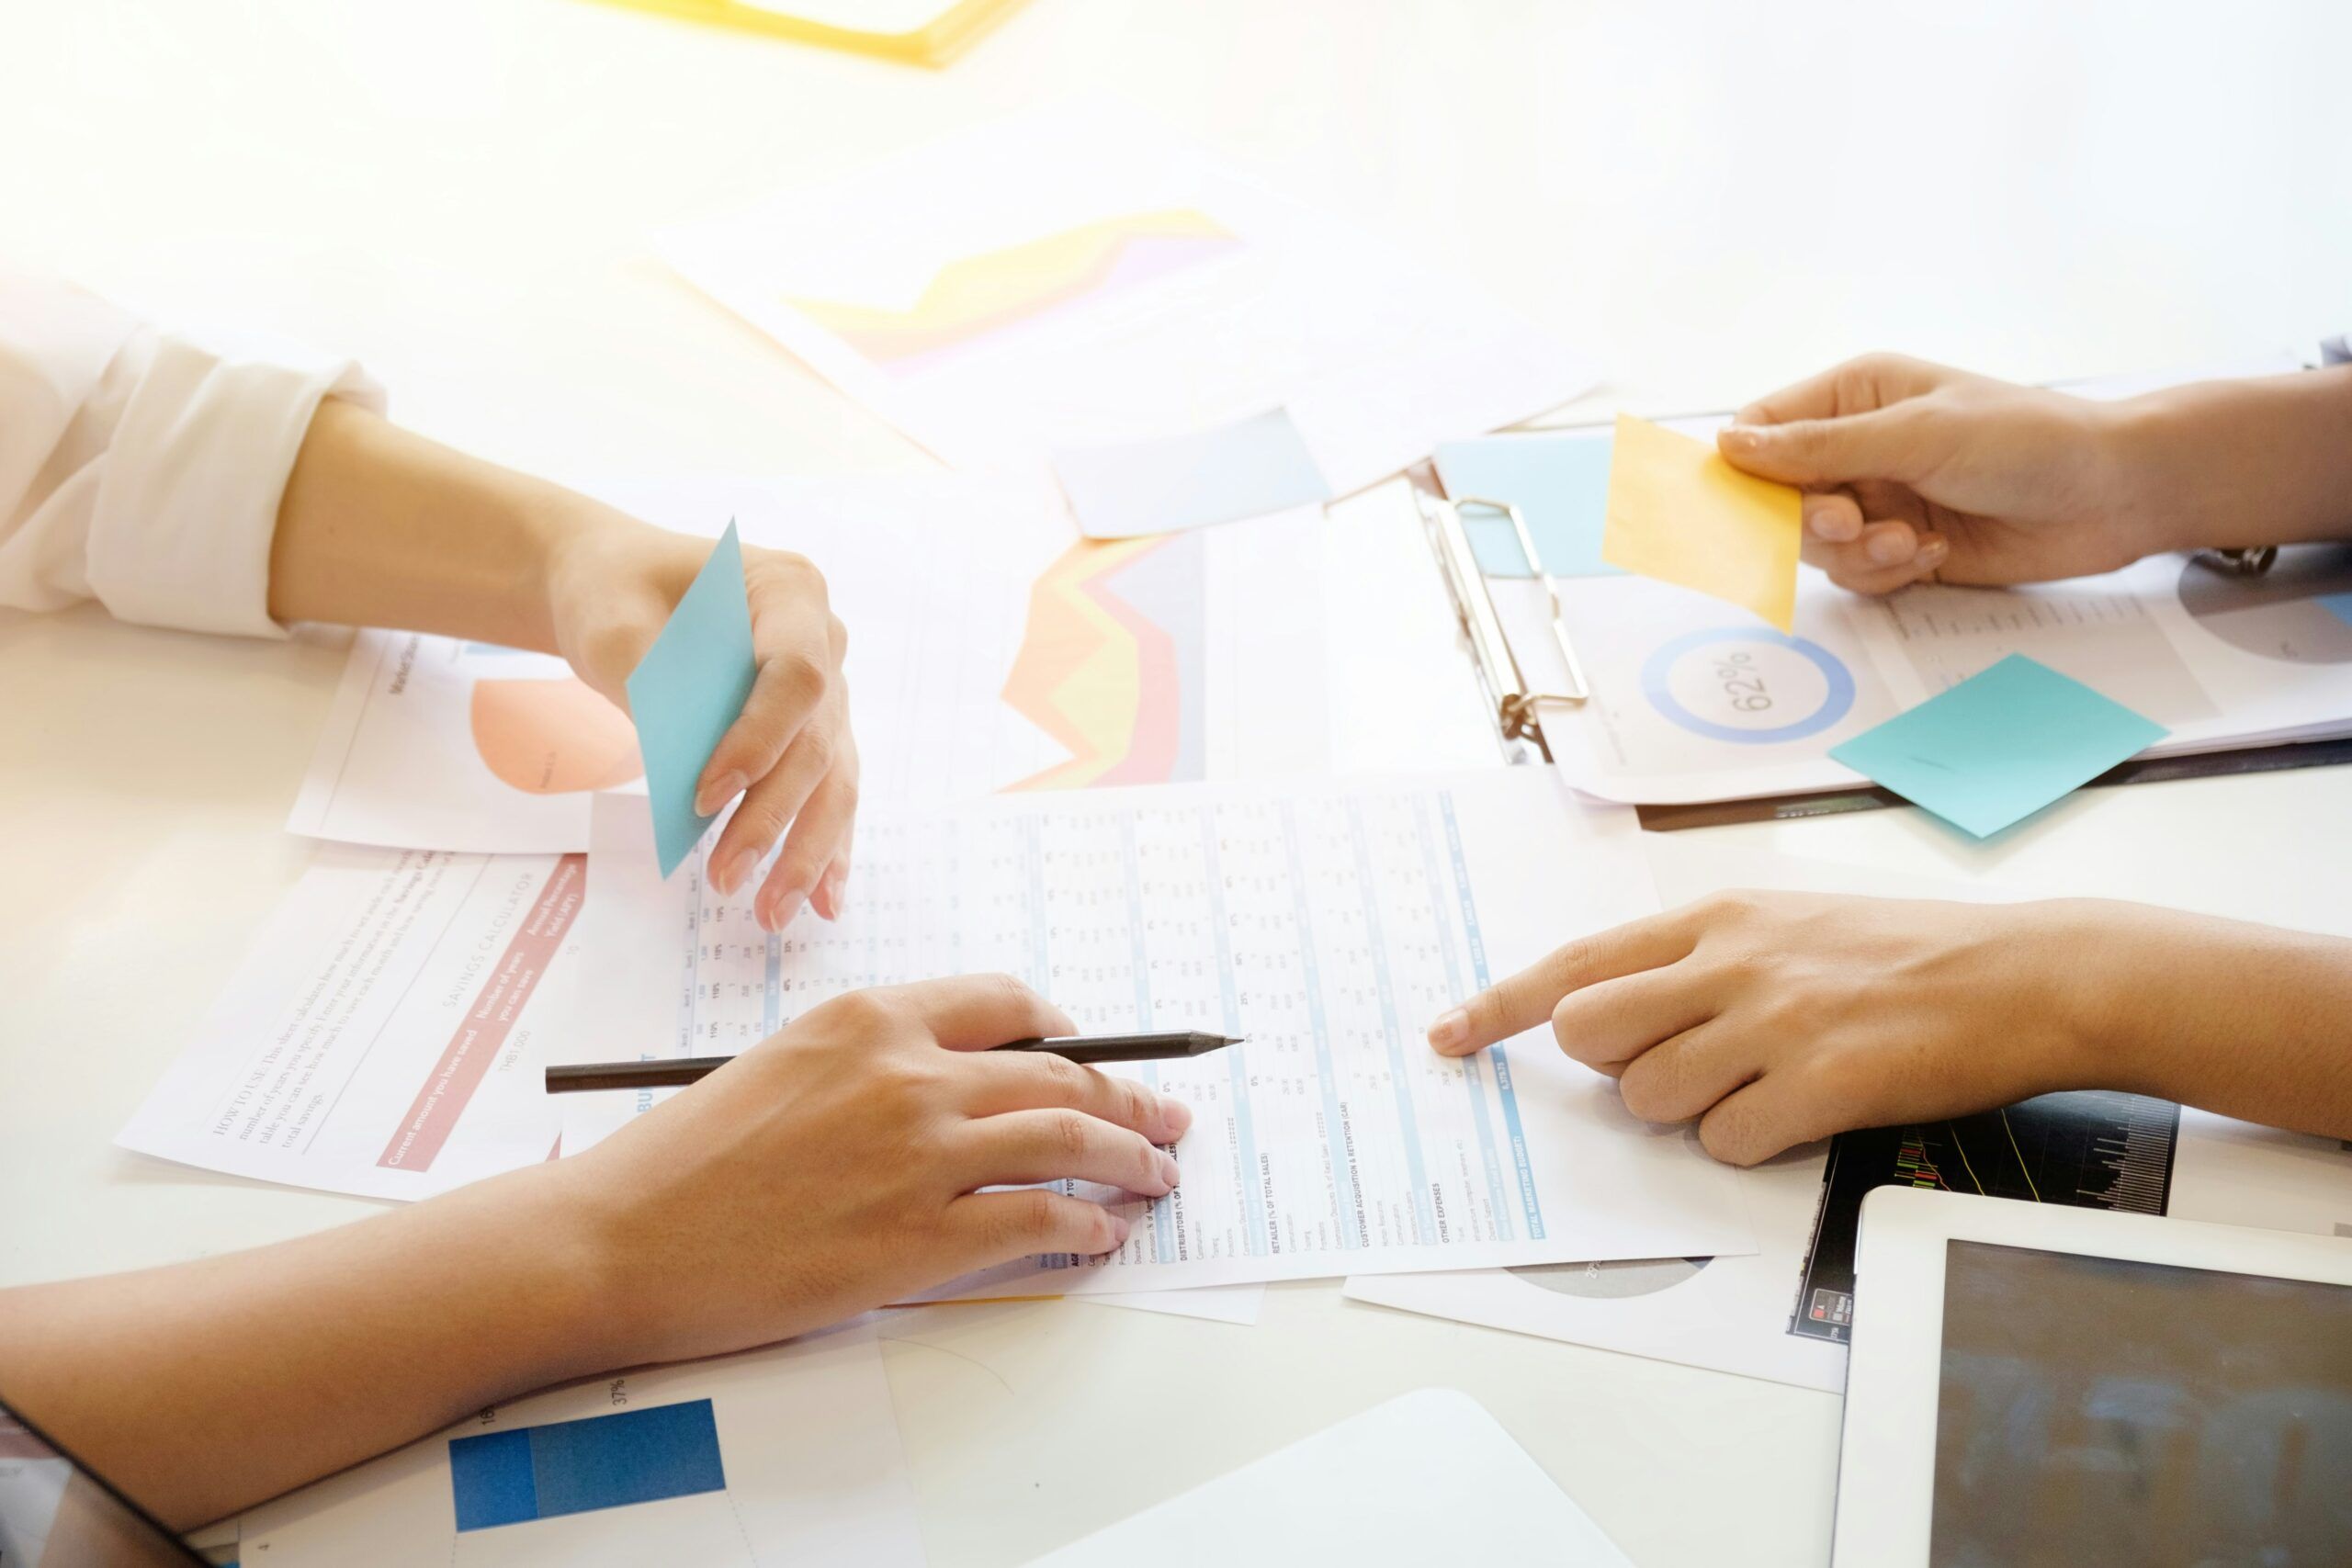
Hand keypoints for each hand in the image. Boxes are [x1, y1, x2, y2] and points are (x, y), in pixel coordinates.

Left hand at [547, 514, 856, 930]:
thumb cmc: (616, 591)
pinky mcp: (813, 732)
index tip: (704, 795)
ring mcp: (827, 689)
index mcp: (790, 590)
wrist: (620, 588)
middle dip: (773, 817)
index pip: (796, 675)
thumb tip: (684, 769)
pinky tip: (822, 903)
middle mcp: (826, 640)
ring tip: (772, 911)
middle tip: (727, 879)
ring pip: (832, 779)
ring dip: (805, 850)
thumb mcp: (612, 622)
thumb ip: (650, 684)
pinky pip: (828, 792)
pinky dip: (824, 848)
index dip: (760, 740)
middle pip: (816, 741)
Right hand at [561, 974, 1191, 1366]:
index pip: (1008, 1004)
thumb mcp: (783, 1066)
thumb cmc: (686, 1161)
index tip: (1091, 1054)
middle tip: (1165, 1117)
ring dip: (1130, 1160)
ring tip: (1156, 1176)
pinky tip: (1101, 1235)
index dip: (1067, 1033)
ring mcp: (920, 1155)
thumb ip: (874, 1064)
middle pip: (1060, 1074)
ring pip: (1068, 1142)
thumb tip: (957, 1088)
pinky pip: (1040, 1221)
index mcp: (870, 1017)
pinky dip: (1087, 1228)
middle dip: (1129, 1097)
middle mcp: (908, 1073)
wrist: (621, 1237)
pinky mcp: (920, 1239)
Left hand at [1426, 892, 2102, 1164]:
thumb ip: (1700, 959)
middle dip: (1614, 1069)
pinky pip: (1727, 1141)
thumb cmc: (1908, 954)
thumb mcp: (1789, 923)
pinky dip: (1750, 1144)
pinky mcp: (1822, 1081)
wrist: (2029, 974)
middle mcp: (1732, 961)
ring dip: (1690, 1113)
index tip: (1447, 1034)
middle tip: (1684, 1066)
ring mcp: (1775, 1021)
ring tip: (1767, 1083)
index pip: (1574, 962)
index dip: (1498, 1005)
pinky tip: (1803, 1112)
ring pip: (1652, 1098)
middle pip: (1591, 1034)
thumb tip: (1617, 1009)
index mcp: (1717, 917)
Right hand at [1714, 354, 2149, 593]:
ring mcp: (1880, 498)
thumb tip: (1729, 446)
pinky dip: (1885, 573)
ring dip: (1857, 553)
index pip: (1762, 431)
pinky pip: (1855, 575)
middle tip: (1854, 523)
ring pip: (1815, 545)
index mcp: (1853, 396)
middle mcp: (1858, 446)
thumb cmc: (2029, 440)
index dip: (1746, 472)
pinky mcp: (1903, 546)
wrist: (2114, 496)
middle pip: (1779, 498)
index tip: (1753, 508)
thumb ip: (1821, 446)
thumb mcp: (1919, 435)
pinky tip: (1933, 553)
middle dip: (1813, 521)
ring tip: (1910, 541)